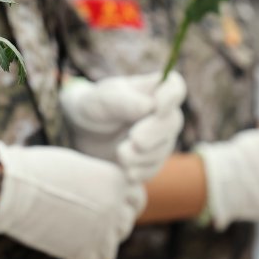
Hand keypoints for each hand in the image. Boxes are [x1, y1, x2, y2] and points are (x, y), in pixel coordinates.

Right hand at [0, 142, 145, 258]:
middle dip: (108, 228)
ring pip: (109, 253)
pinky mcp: (83, 255)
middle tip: (85, 225)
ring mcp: (101, 234)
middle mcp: (116, 209)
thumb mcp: (78, 166)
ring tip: (74, 242)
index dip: (123, 205)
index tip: (107, 207)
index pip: (136, 200)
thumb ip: (97, 182)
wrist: (15, 188)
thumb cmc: (39, 169)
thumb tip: (99, 193)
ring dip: (95, 250)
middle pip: (124, 228)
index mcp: (117, 181)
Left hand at [60, 72, 185, 181]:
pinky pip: (152, 169)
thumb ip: (124, 101)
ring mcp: (160, 139)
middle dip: (154, 134)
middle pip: (173, 123)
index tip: (157, 108)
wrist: (84, 132)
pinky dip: (138, 171)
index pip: (175, 88)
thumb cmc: (96, 106)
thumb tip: (149, 106)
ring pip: (163, 150)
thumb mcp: (103, 99)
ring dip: (141, 155)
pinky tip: (124, 169)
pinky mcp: (151, 161)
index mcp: (153, 90)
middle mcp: (163, 114)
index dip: (172, 97)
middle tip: (134, 139)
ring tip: (120, 153)